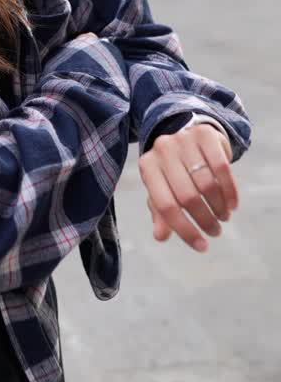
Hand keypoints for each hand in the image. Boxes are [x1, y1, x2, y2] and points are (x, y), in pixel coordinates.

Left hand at [139, 125, 237, 252]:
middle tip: (215, 232)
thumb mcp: (163, 189)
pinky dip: (230, 191)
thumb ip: (161, 212)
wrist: (189, 136)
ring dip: (218, 207)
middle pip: (187, 196)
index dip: (184, 229)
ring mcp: (183, 139)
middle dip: (205, 220)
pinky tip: (233, 205)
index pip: (165, 205)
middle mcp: (162, 150)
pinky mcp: (204, 134)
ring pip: (207, 183)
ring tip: (223, 218)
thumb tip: (160, 237)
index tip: (202, 246)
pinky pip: (222, 168)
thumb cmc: (173, 171)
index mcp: (147, 166)